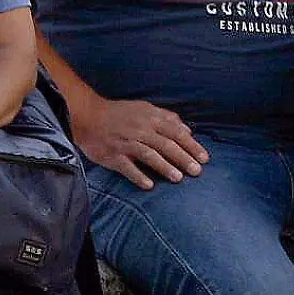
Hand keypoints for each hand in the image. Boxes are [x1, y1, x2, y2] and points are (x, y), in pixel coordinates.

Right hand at [69, 97, 209, 189]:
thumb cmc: (120, 113)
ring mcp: (125, 143)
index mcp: (150, 118)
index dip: (191, 145)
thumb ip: (167, 118)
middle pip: (165, 144)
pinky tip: (149, 186)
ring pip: (148, 155)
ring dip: (164, 167)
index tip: (205, 158)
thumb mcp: (145, 108)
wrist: (88, 116)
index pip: (176, 132)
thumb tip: (188, 130)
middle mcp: (140, 130)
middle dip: (183, 158)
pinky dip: (138, 176)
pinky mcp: (112, 155)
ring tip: (178, 178)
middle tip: (197, 171)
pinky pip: (126, 167)